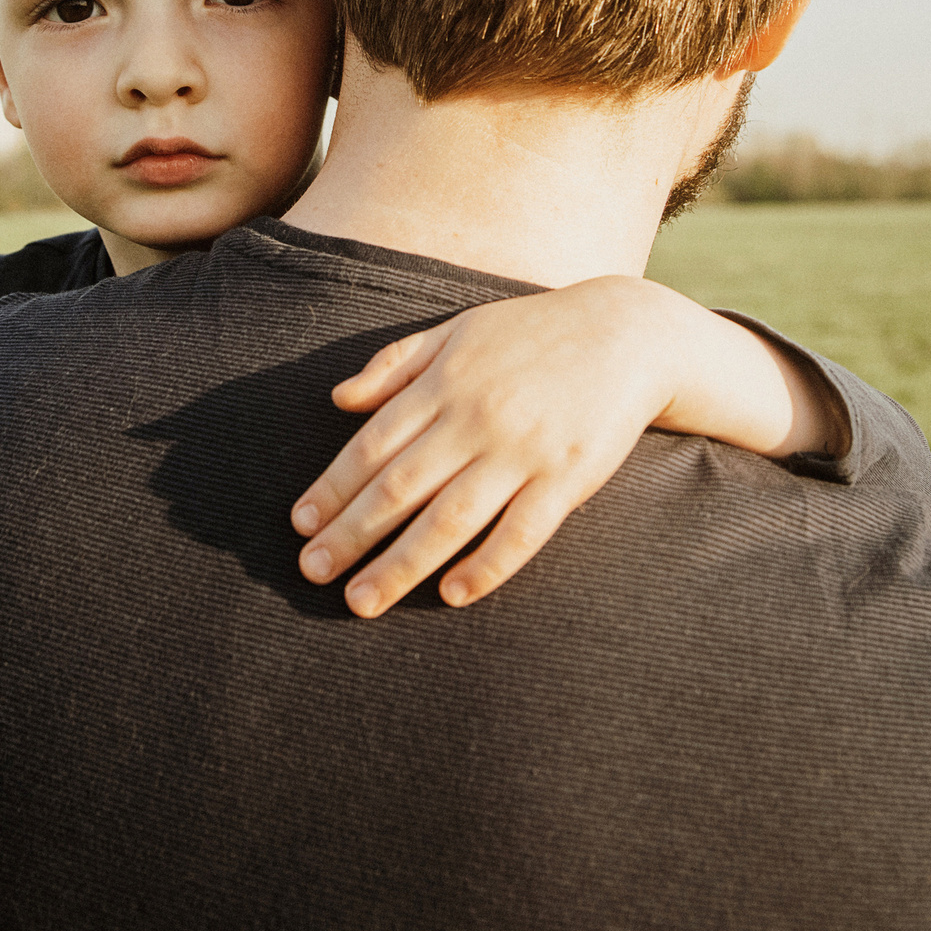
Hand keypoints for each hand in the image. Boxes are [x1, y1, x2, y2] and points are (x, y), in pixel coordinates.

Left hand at [289, 277, 825, 618]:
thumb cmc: (533, 333)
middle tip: (312, 572)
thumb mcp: (458, 330)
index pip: (373, 444)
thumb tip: (338, 399)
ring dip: (400, 563)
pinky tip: (452, 593)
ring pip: (450, 518)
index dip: (333, 487)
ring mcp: (524, 450)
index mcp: (445, 382)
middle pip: (400, 487)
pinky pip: (522, 532)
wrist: (630, 332)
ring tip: (361, 600)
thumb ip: (396, 363)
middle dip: (351, 534)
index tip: (301, 523)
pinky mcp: (569, 477)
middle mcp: (477, 418)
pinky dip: (486, 565)